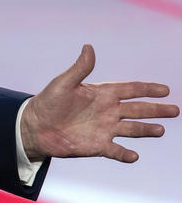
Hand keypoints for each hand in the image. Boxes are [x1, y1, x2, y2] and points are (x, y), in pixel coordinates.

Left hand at [21, 44, 177, 162]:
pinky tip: (134, 156)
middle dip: (156, 110)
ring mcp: (104, 129)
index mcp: (102, 94)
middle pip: (138, 109)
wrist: (34, 127)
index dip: (148, 89)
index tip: (165, 89)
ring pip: (132, 129)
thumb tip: (89, 47)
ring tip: (160, 130)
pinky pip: (115, 150)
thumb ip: (79, 69)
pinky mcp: (97, 146)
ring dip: (146, 130)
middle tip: (175, 110)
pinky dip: (125, 154)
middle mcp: (108, 111)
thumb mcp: (63, 83)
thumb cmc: (47, 102)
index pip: (131, 89)